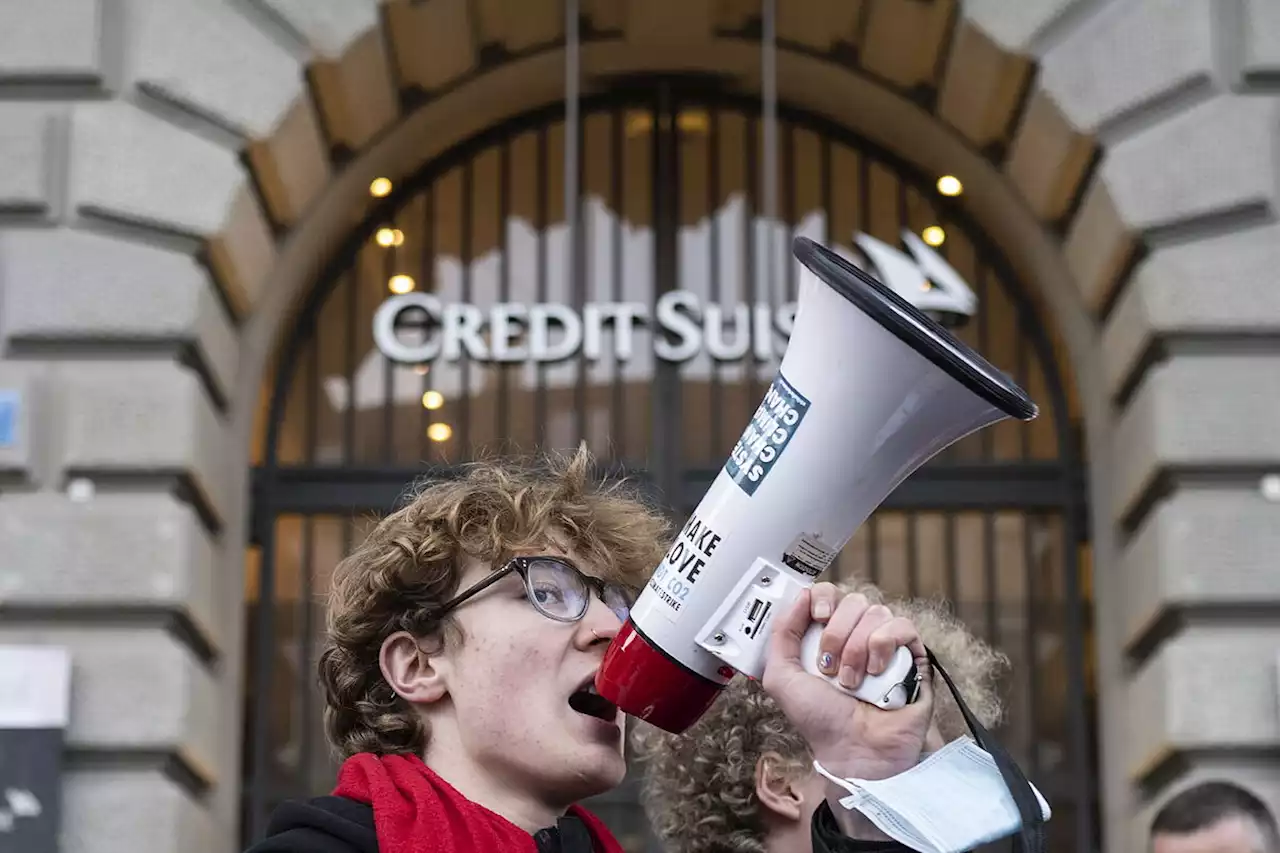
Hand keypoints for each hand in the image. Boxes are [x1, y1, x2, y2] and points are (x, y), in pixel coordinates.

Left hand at [760, 582, 933, 781]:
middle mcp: (856, 635)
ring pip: (875, 612)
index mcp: (826, 636)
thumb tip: (799, 596)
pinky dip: (884, 646)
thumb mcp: (782, 678)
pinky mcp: (912, 654)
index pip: (829, 593)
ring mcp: (885, 644)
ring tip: (852, 682)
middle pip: (851, 600)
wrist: (855, 751)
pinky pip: (901, 626)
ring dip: (857, 649)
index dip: (823, 597)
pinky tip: (876, 672)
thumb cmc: (821, 722)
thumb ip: (781, 634)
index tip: (818, 616)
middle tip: (829, 667)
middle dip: (836, 633)